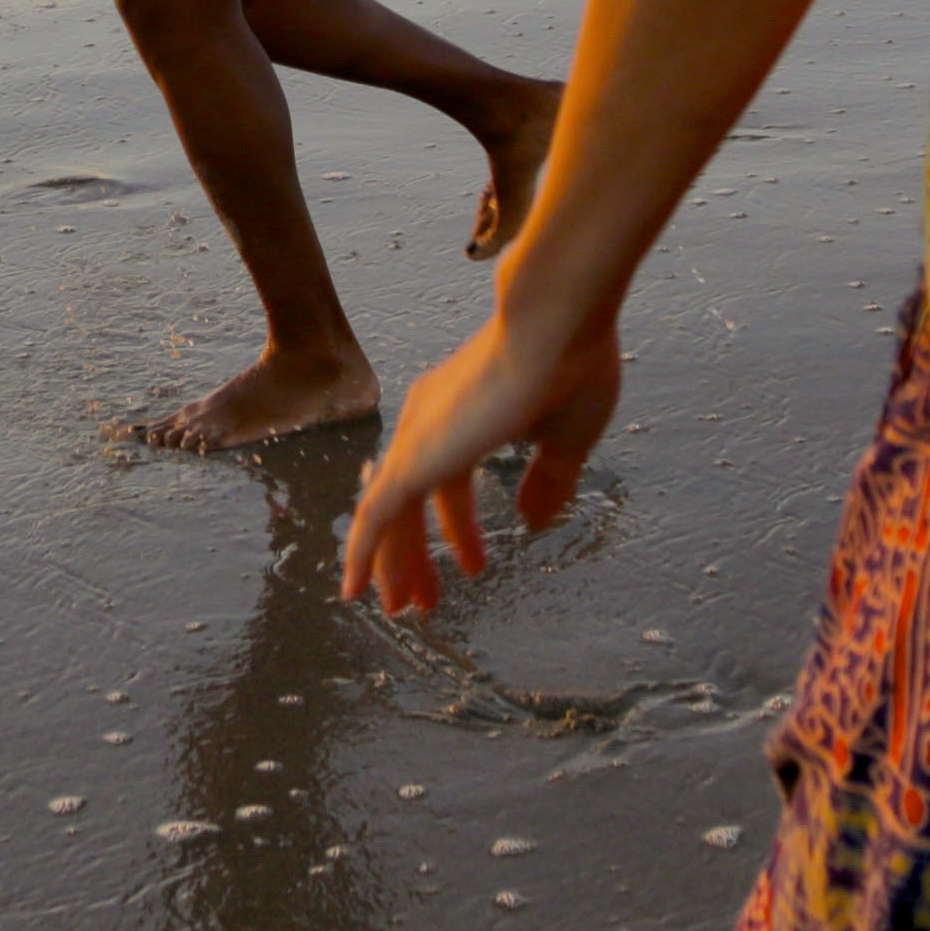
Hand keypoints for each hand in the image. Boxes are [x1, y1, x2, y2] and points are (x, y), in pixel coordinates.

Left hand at [341, 303, 621, 612]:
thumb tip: (532, 521)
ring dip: (394, 564)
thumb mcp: (565, 439)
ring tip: (405, 609)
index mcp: (464, 412)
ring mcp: (417, 437)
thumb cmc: (572, 365)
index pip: (449, 484)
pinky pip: (374, 516)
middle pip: (410, 502)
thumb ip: (547, 482)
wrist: (557, 321)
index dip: (459, 530)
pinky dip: (362, 553)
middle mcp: (430, 421)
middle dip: (415, 554)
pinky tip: (357, 589)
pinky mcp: (414, 457)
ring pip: (387, 515)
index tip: (473, 566)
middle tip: (422, 601)